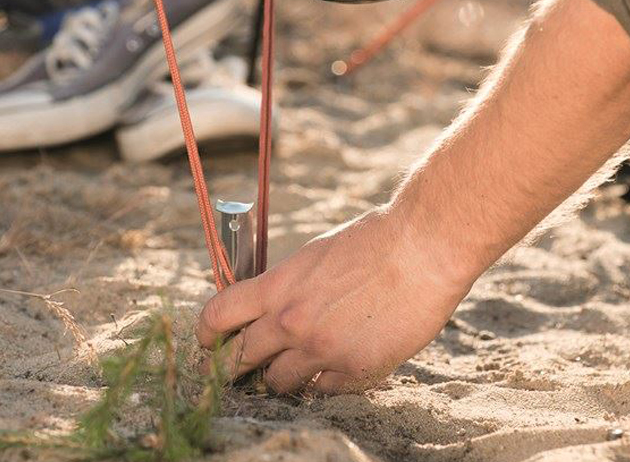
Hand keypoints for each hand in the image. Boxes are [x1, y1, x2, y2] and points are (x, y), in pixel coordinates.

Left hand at [196, 209, 471, 393]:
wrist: (424, 247)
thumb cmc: (376, 240)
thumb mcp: (317, 255)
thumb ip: (290, 286)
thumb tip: (270, 310)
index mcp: (278, 287)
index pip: (217, 317)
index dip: (206, 334)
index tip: (208, 342)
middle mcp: (291, 323)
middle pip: (238, 360)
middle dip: (234, 366)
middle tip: (241, 368)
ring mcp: (322, 351)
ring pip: (279, 383)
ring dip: (284, 376)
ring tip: (301, 363)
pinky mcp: (355, 371)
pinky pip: (325, 389)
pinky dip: (328, 379)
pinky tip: (343, 360)